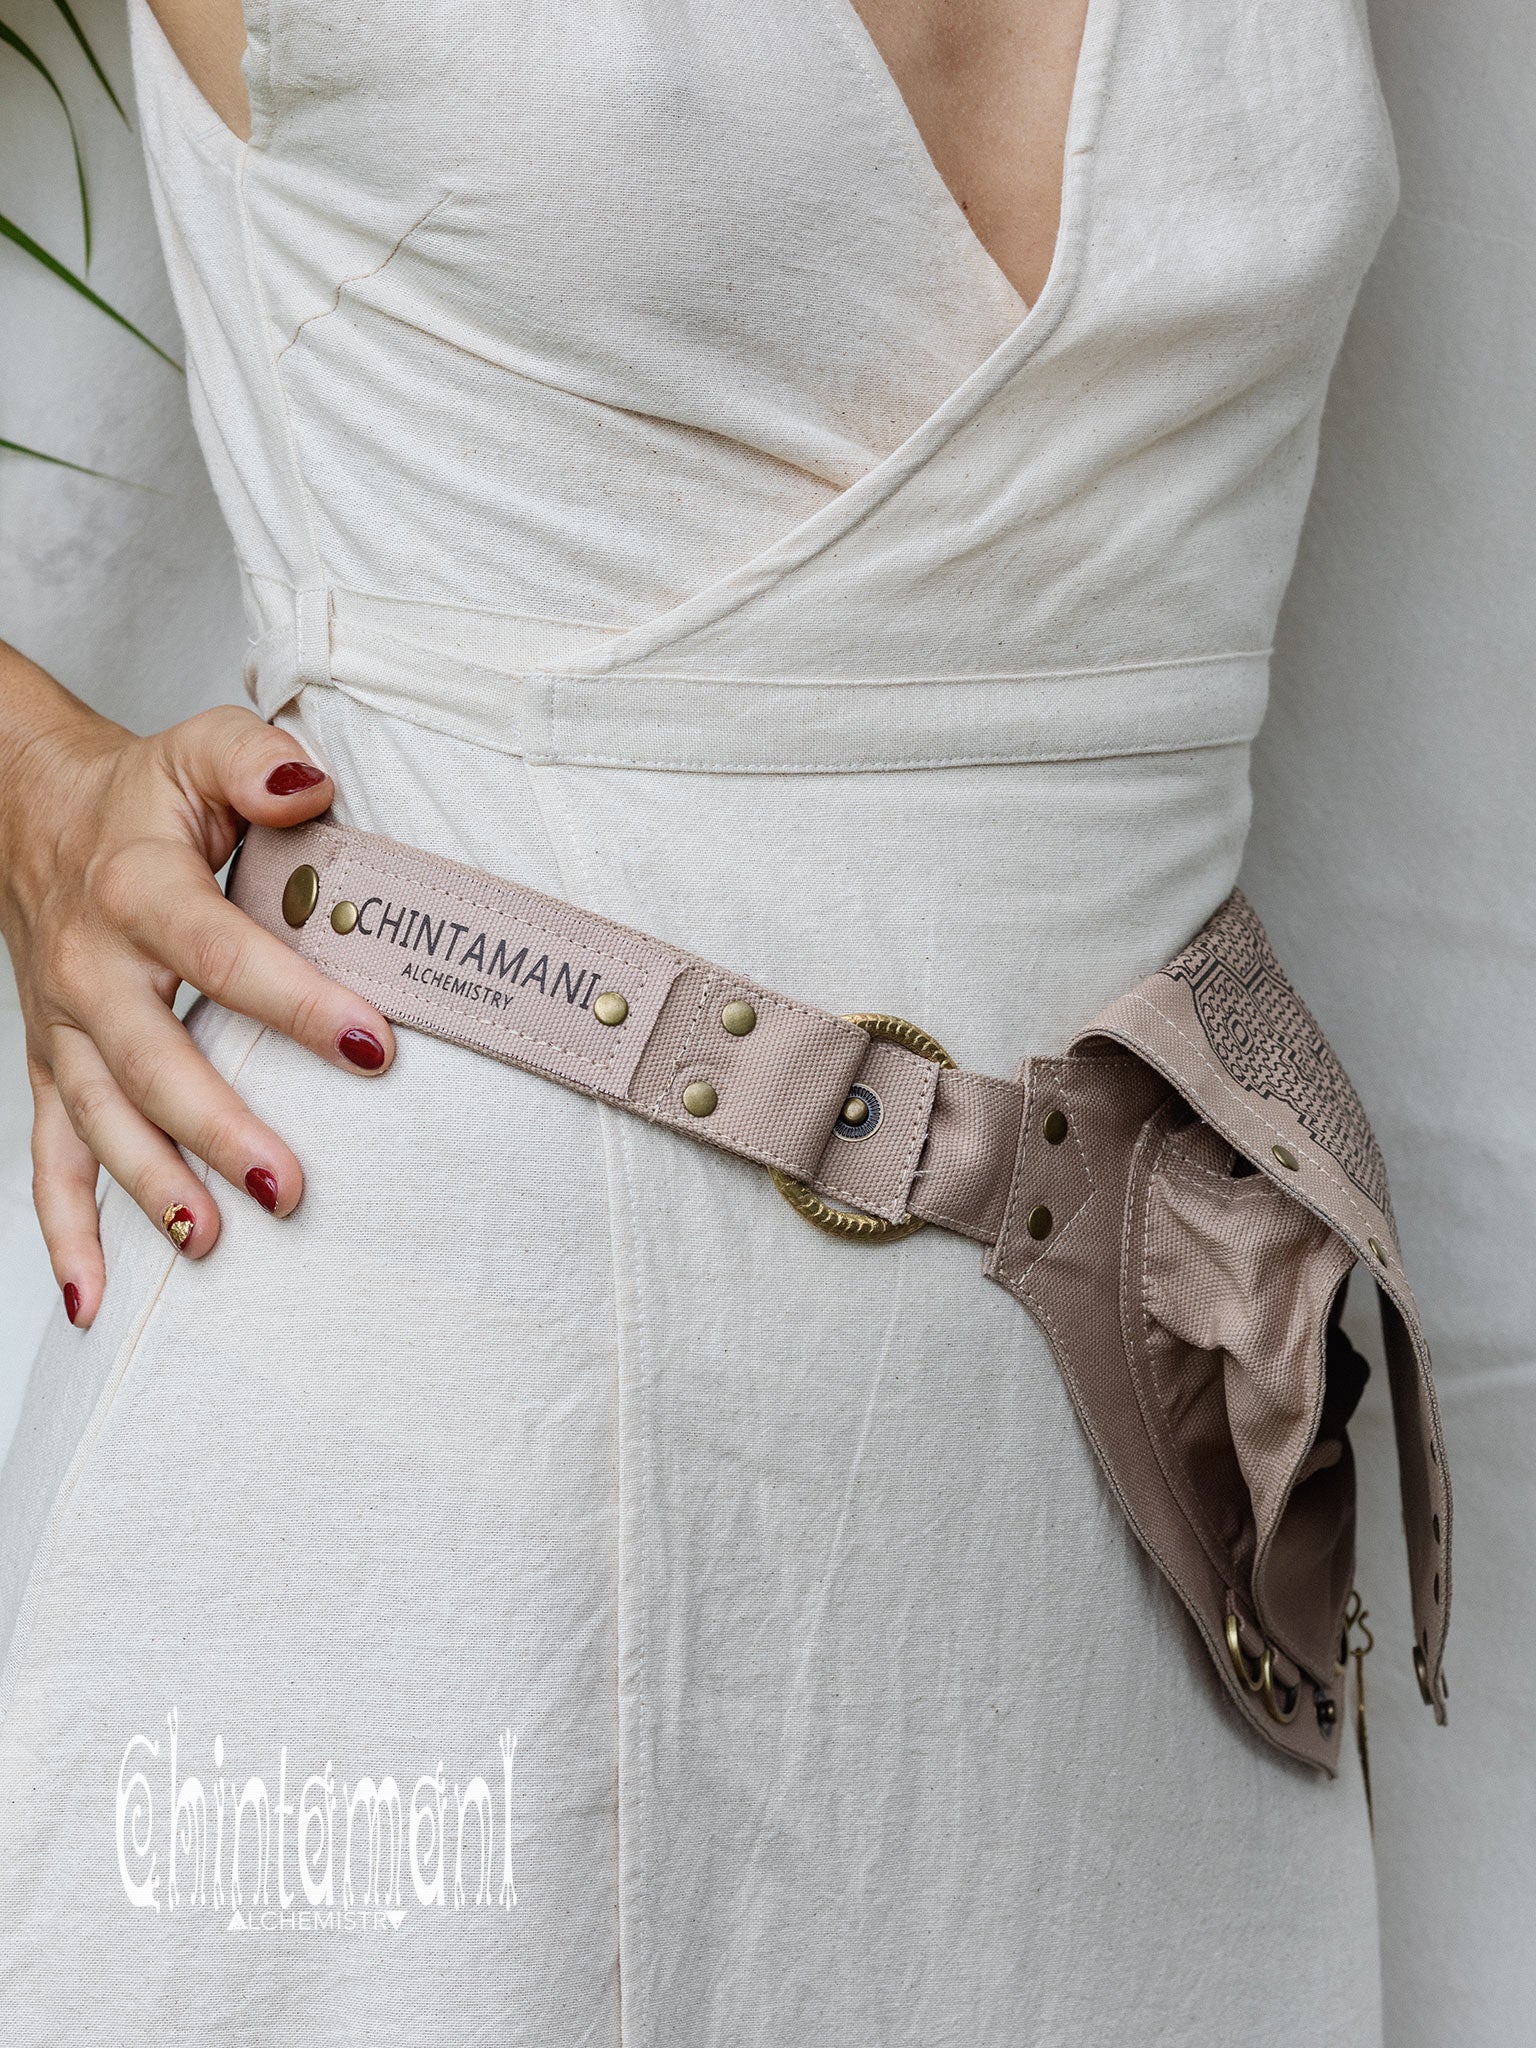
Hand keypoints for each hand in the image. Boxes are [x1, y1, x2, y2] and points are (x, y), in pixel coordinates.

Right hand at [0, 645, 395, 1328]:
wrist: (27, 805)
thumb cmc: (140, 793)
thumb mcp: (201, 748)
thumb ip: (258, 761)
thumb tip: (310, 788)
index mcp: (139, 891)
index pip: (223, 955)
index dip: (296, 1002)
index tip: (370, 1046)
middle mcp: (92, 967)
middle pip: (153, 1058)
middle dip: (217, 1126)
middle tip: (285, 1185)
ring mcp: (66, 1027)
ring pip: (101, 1119)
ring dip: (150, 1185)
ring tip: (207, 1238)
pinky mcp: (53, 1063)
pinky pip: (48, 1157)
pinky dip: (65, 1229)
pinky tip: (94, 1297)